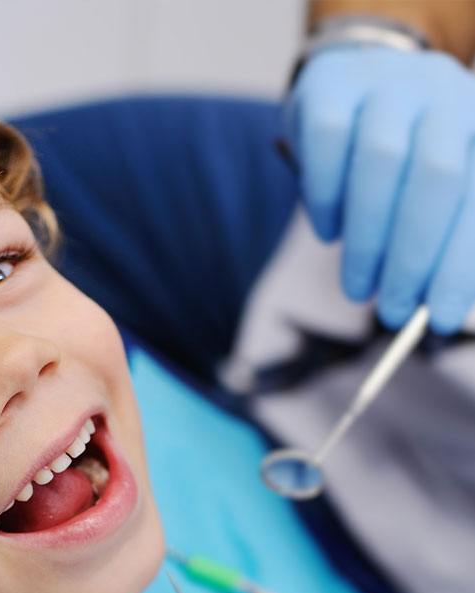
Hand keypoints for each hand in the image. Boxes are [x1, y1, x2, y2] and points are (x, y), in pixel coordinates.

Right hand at [284, 47, 474, 332]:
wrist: (354, 80)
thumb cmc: (402, 152)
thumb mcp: (437, 187)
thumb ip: (446, 236)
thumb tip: (440, 307)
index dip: (461, 264)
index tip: (444, 319)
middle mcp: (443, 92)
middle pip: (437, 176)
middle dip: (414, 256)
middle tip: (394, 310)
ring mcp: (385, 84)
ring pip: (381, 163)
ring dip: (368, 241)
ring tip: (358, 286)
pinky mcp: (329, 87)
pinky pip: (327, 147)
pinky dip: (325, 202)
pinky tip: (328, 233)